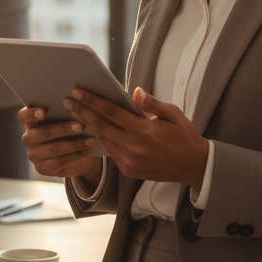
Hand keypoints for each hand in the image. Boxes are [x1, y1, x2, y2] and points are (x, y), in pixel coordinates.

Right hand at [19, 106, 102, 182]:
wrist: (73, 152)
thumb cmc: (68, 127)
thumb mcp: (64, 118)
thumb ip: (64, 111)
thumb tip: (76, 105)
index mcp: (30, 121)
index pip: (23, 116)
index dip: (31, 114)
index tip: (43, 112)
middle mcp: (28, 138)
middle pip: (43, 133)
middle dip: (63, 129)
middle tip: (80, 126)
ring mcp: (34, 154)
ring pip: (54, 148)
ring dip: (75, 144)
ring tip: (91, 140)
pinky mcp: (42, 168)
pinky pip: (59, 162)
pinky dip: (75, 155)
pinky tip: (86, 150)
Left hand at [64, 88, 209, 189]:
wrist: (193, 166)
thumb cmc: (183, 135)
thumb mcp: (173, 114)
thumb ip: (152, 103)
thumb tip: (135, 92)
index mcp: (144, 131)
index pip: (111, 112)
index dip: (92, 101)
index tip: (77, 91)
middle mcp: (133, 147)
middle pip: (101, 125)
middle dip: (82, 111)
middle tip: (67, 100)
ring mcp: (129, 161)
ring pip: (103, 138)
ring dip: (87, 125)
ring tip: (74, 112)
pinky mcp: (128, 169)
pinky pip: (110, 150)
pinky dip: (99, 138)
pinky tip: (90, 128)